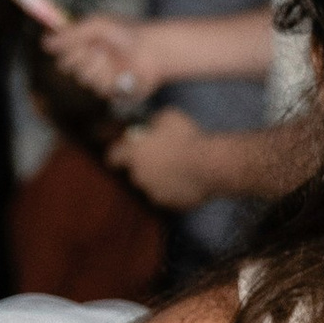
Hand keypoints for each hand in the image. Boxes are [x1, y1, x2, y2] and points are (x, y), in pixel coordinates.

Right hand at [49, 12, 162, 100]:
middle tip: (101, 49)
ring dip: (100, 68)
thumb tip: (44, 42)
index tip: (80, 43)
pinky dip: (112, 79)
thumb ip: (70, 33)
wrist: (155, 50)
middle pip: (68, 69)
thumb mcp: (97, 26)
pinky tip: (125, 72)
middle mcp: (89, 62)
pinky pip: (101, 90)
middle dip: (83, 58)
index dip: (68, 50)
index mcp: (84, 45)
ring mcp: (100, 77)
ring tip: (116, 58)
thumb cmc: (128, 33)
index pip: (62, 53)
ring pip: (85, 80)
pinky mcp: (112, 91)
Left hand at [107, 107, 239, 209]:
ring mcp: (154, 193)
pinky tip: (189, 180)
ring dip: (161, 178)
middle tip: (162, 156)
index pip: (113, 156)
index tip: (122, 151)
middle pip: (136, 172)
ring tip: (179, 168)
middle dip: (145, 165)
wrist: (210, 166)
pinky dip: (176, 190)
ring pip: (153, 185)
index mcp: (134, 154)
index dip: (117, 153)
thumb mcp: (168, 117)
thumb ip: (155, 122)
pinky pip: (170, 196)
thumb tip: (153, 124)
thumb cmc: (187, 138)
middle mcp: (140, 176)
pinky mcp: (171, 204)